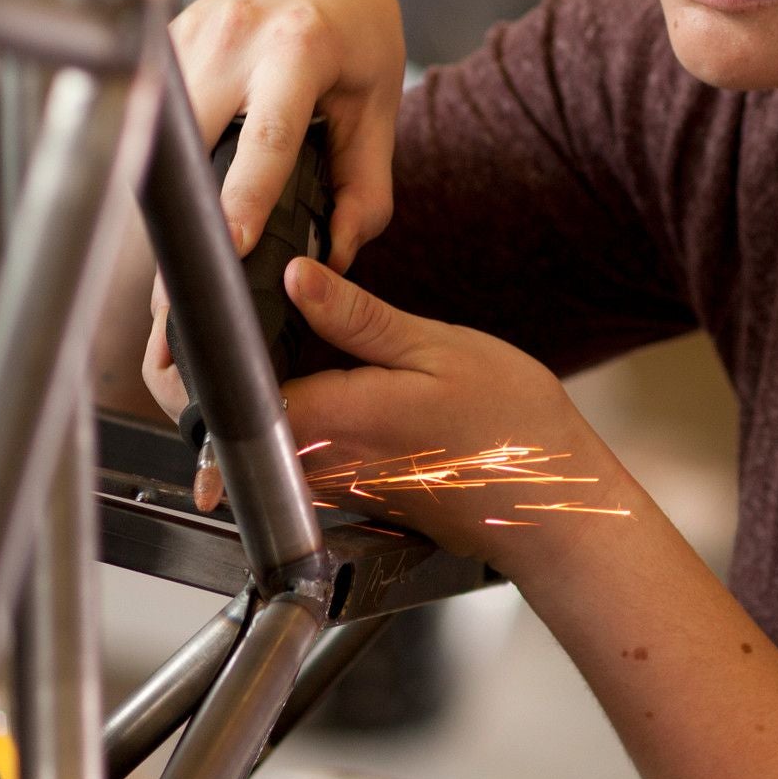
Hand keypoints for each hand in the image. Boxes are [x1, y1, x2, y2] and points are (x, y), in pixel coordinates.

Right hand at [145, 0, 406, 429]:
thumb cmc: (357, 44)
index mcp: (298, 47)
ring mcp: (189, 30)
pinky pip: (149, 116)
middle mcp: (235, 32)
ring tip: (168, 267)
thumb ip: (367, 191)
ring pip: (158, 135)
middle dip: (181, 220)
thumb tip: (334, 262)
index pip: (265, 135)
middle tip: (174, 297)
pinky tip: (164, 211)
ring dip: (160, 202)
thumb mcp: (379, 111)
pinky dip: (155, 167)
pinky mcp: (162, 41)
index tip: (229, 250)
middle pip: (190, 142)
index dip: (242, 198)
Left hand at [271, 259, 634, 577]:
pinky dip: (304, 421)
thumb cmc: (508, 425)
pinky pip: (300, 455)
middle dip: (241, 371)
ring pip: (268, 436)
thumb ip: (356, 317)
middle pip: (243, 417)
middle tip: (267, 323)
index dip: (228, 344)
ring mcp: (334, 486)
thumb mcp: (435, 348)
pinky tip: (339, 390)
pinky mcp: (352, 497)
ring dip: (272, 396)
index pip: (239, 385)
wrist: (550, 501)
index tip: (236, 311)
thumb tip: (296, 277)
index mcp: (334, 416)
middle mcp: (322, 462)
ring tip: (302, 350)